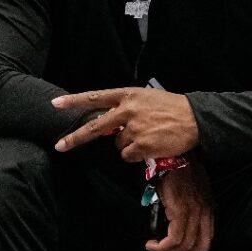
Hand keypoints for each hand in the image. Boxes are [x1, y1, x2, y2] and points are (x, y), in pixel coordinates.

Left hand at [51, 88, 198, 160]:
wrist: (195, 118)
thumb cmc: (171, 107)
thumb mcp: (145, 99)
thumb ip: (125, 108)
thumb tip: (108, 126)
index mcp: (127, 95)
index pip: (95, 98)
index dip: (74, 101)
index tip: (56, 104)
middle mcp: (128, 110)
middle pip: (95, 127)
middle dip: (75, 138)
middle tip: (59, 145)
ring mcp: (134, 128)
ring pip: (117, 145)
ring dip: (128, 145)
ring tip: (148, 137)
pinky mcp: (142, 145)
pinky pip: (128, 156)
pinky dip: (137, 155)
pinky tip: (151, 146)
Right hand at [146, 163, 213, 250]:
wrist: (174, 156)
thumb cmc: (180, 169)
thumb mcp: (195, 188)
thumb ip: (194, 203)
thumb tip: (181, 216)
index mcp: (209, 208)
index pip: (208, 240)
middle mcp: (205, 213)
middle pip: (199, 247)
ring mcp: (194, 213)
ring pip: (185, 245)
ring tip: (155, 248)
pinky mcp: (180, 211)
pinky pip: (174, 239)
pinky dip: (162, 247)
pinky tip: (152, 244)